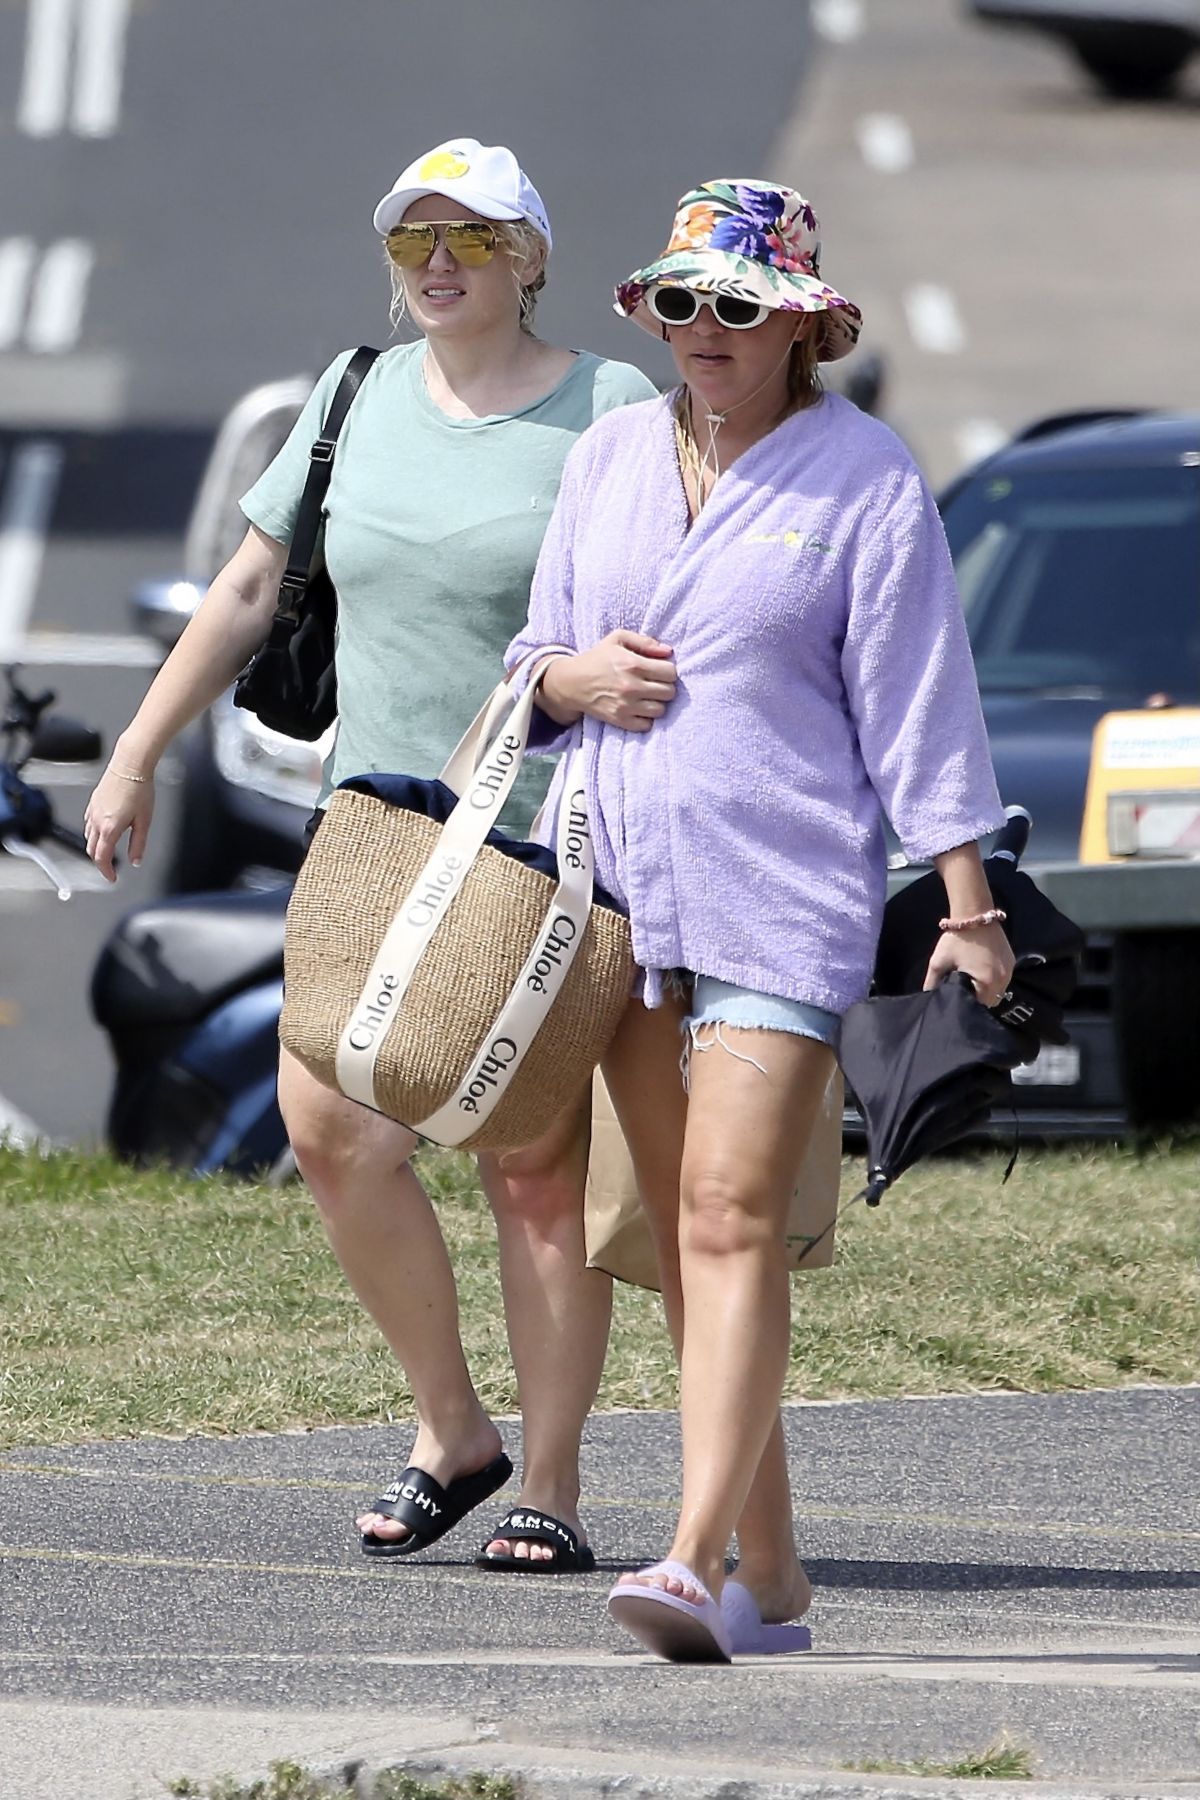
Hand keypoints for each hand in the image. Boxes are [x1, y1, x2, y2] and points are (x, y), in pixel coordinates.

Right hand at [84, 766, 155, 881]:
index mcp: (109, 828)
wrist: (130, 765)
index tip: (113, 878)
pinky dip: (93, 834)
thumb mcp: (144, 821)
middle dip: (100, 862)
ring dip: (95, 848)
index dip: (106, 871)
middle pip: (92, 850)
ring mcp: (93, 810)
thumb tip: (136, 860)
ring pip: (88, 837)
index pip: (102, 858)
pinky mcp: (93, 802)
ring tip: (107, 852)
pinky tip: (102, 831)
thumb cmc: (139, 788)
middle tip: (110, 868)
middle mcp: (97, 820)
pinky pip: (88, 823)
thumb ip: (138, 844)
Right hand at [540, 630, 676, 732]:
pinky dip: (646, 718)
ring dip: (657, 703)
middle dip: (664, 686)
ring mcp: (626, 706)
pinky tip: (639, 709)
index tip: (659, 670)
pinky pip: (646, 725)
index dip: (668, 670)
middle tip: (654, 684)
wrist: (571, 682)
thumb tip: (668, 651)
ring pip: (660, 710)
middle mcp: (631, 686)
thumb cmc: (596, 658)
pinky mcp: (619, 720)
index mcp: (633, 664)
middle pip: (669, 692)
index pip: (670, 673)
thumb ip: (644, 641)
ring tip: (647, 696)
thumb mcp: (617, 639)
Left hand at [922, 921, 1014, 1009]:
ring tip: (972, 980)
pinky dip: (993, 980)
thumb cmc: (956, 939)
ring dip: (987, 990)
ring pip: (998, 991)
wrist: (974, 914)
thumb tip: (928, 997)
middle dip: (978, 999)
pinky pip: (1003, 979)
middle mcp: (1002, 979)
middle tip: (964, 990)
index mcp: (987, 982)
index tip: (959, 998)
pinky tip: (981, 971)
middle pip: (991, 1001)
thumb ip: (932, 983)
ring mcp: (1009, 970)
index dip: (968, 1004)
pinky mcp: (1011, 961)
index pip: (979, 1006)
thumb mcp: (938, 962)